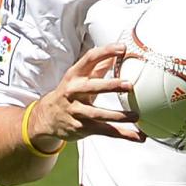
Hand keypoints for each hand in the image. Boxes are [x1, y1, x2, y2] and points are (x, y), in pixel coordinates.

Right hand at [28, 43, 145, 150]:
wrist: (47, 117)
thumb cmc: (70, 93)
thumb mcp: (79, 78)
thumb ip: (98, 66)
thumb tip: (118, 52)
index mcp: (75, 75)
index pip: (89, 59)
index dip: (106, 52)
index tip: (122, 48)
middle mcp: (73, 92)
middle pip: (92, 87)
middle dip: (110, 86)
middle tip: (129, 85)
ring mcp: (77, 111)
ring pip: (98, 114)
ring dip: (118, 115)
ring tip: (135, 115)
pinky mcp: (82, 127)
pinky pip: (105, 131)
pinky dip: (122, 134)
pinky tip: (138, 137)